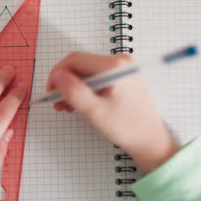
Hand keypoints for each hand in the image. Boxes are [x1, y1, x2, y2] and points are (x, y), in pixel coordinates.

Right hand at [47, 52, 177, 171]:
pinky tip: (78, 104)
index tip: (50, 92)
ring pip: (86, 73)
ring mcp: (121, 69)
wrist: (150, 140)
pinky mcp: (121, 77)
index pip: (75, 60)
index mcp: (114, 65)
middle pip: (80, 65)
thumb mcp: (94, 111)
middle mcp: (119, 61)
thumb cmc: (126, 127)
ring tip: (66, 107)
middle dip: (65, 83)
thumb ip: (73, 91)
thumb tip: (56, 76)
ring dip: (73, 88)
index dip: (57, 74)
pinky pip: (96, 79)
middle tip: (57, 103)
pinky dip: (84, 90)